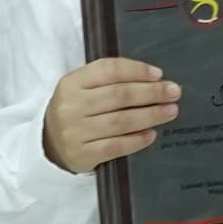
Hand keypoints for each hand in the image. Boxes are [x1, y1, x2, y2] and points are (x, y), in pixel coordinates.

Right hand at [43, 56, 180, 172]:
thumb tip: (153, 79)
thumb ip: (108, 80)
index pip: (108, 70)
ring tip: (170, 111)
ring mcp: (74, 131)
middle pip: (119, 95)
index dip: (136, 70)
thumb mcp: (81, 88)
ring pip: (120, 121)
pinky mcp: (81, 154)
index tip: (158, 74)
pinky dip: (137, 139)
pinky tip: (151, 134)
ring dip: (150, 115)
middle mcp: (71, 106)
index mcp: (71, 83)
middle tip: (173, 92)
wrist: (49, 143)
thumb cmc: (75, 111)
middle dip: (151, 93)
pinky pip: (116, 146)